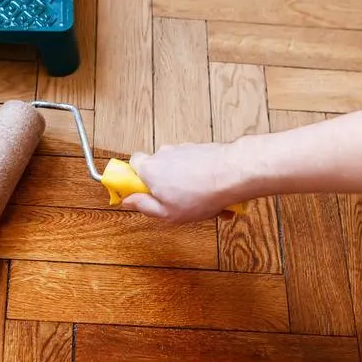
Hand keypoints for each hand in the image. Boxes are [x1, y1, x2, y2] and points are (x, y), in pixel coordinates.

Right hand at [120, 141, 249, 223]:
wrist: (232, 173)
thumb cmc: (200, 194)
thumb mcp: (167, 212)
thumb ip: (144, 206)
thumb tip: (128, 201)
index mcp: (149, 169)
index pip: (131, 166)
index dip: (134, 180)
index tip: (140, 194)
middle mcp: (163, 154)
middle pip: (156, 169)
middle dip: (165, 186)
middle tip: (175, 203)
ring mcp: (182, 149)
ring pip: (178, 169)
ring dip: (186, 184)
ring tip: (201, 202)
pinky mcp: (200, 149)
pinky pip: (194, 166)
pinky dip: (200, 179)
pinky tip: (213, 194)